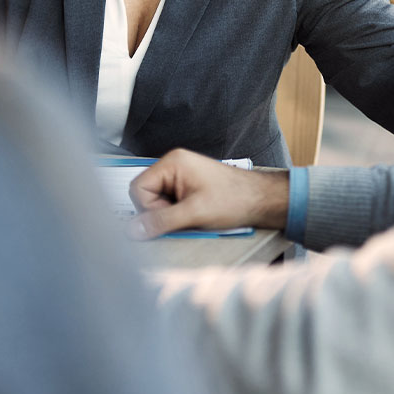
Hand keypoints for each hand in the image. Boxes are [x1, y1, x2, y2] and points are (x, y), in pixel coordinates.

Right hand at [127, 149, 289, 239]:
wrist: (261, 200)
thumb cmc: (235, 199)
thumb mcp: (194, 213)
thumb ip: (161, 221)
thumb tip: (133, 230)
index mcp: (172, 163)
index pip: (138, 188)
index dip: (148, 208)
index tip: (169, 217)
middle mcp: (173, 166)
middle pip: (146, 195)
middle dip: (160, 212)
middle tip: (183, 218)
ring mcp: (181, 176)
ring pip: (157, 202)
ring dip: (170, 215)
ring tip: (193, 217)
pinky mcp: (187, 187)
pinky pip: (170, 204)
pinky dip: (178, 215)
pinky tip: (195, 217)